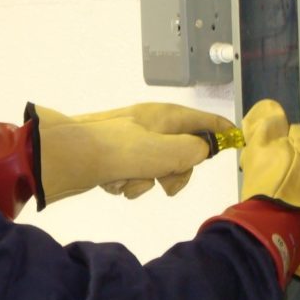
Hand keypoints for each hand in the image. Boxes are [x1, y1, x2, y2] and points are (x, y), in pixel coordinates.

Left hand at [30, 102, 234, 203]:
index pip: (204, 119)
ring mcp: (130, 142)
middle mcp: (149, 125)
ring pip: (156, 168)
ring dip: (145, 182)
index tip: (238, 141)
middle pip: (182, 150)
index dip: (222, 131)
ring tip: (126, 181)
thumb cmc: (116, 151)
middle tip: (166, 184)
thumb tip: (202, 149)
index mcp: (164, 115)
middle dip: (176, 172)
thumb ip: (192, 151)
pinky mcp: (112, 159)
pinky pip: (133, 175)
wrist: (61, 158)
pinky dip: (126, 183)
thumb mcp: (164, 151)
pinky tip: (111, 182)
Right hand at [239, 99, 299, 281]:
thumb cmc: (266, 185)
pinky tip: (288, 199)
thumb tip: (270, 115)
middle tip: (270, 167)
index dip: (279, 136)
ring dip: (297, 172)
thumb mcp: (257, 151)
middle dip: (290, 153)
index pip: (294, 129)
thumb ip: (264, 129)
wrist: (279, 227)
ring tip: (280, 185)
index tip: (267, 148)